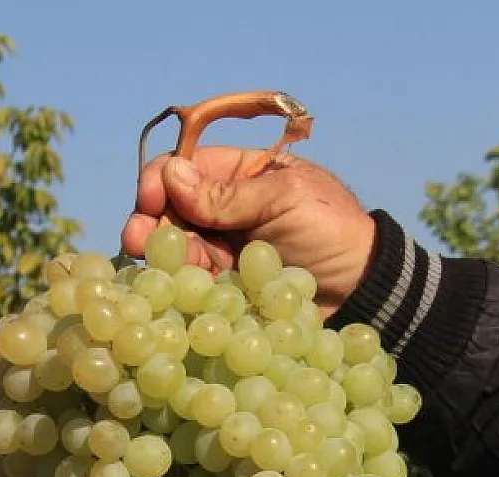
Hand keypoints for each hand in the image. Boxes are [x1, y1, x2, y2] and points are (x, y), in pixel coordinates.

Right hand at [121, 146, 376, 318]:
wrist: (363, 287)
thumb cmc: (332, 229)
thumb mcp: (284, 199)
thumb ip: (228, 195)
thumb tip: (172, 174)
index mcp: (241, 174)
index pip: (187, 167)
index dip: (162, 180)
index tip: (150, 199)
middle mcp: (226, 210)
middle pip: (173, 209)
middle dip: (151, 221)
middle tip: (135, 238)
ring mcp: (225, 249)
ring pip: (180, 247)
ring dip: (161, 253)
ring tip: (148, 260)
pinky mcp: (228, 287)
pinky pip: (194, 283)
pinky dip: (179, 284)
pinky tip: (166, 287)